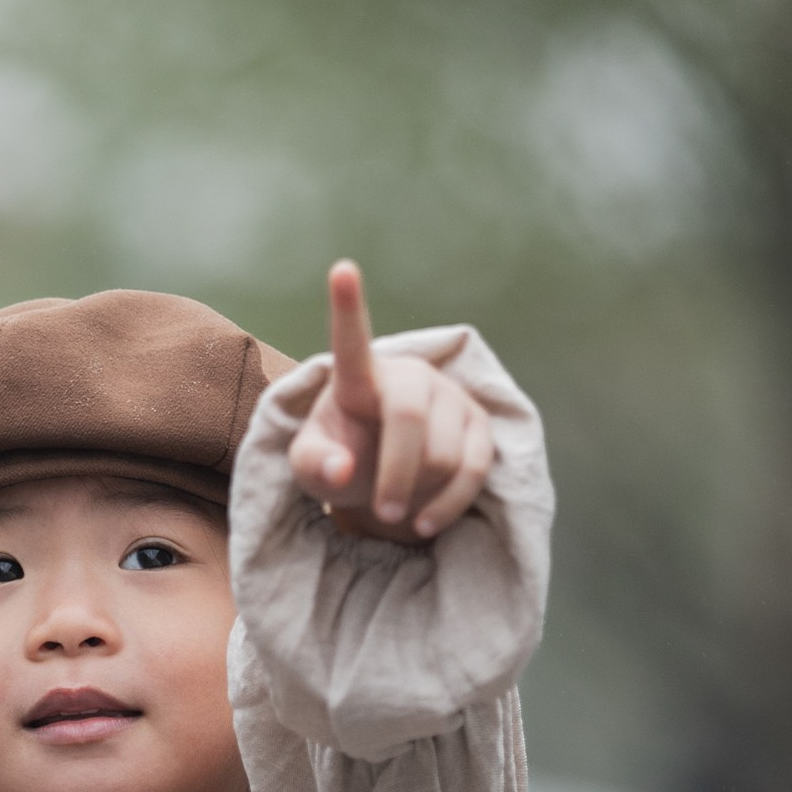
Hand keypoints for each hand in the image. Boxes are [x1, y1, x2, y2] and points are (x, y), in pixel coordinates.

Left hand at [288, 263, 494, 542]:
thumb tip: (343, 469)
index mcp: (358, 377)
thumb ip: (313, 466)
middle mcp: (409, 376)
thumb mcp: (311, 468)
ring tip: (396, 505)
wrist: (386, 478)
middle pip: (408, 418)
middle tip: (380, 512)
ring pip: (443, 454)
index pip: (351, 341)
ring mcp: (450, 398)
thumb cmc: (341, 459)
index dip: (347, 306)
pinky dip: (446, 506)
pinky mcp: (481, 427)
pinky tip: (424, 523)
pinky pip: (473, 472)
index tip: (341, 268)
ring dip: (417, 493)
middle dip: (395, 473)